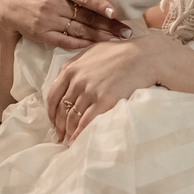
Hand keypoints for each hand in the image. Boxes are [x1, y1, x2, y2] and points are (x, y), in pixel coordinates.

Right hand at [0, 0, 127, 50]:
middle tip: (126, 31)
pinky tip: (95, 45)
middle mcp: (52, 2)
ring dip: (98, 36)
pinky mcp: (41, 34)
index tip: (115, 12)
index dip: (99, 4)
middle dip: (107, 25)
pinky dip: (81, 44)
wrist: (9, 4)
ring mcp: (46, 20)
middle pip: (84, 16)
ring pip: (77, 30)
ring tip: (116, 39)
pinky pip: (65, 41)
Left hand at [47, 31, 177, 143]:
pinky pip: (85, 122)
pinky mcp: (103, 101)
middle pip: (61, 109)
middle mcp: (76, 79)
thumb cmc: (120, 53)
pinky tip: (77, 141)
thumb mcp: (92, 52)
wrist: (143, 57)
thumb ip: (76, 65)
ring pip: (72, 117)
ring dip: (68, 132)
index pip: (52, 95)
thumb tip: (66, 78)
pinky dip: (79, 134)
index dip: (51, 112)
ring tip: (68, 141)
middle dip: (58, 126)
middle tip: (58, 137)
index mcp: (71, 68)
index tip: (53, 122)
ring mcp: (89, 90)